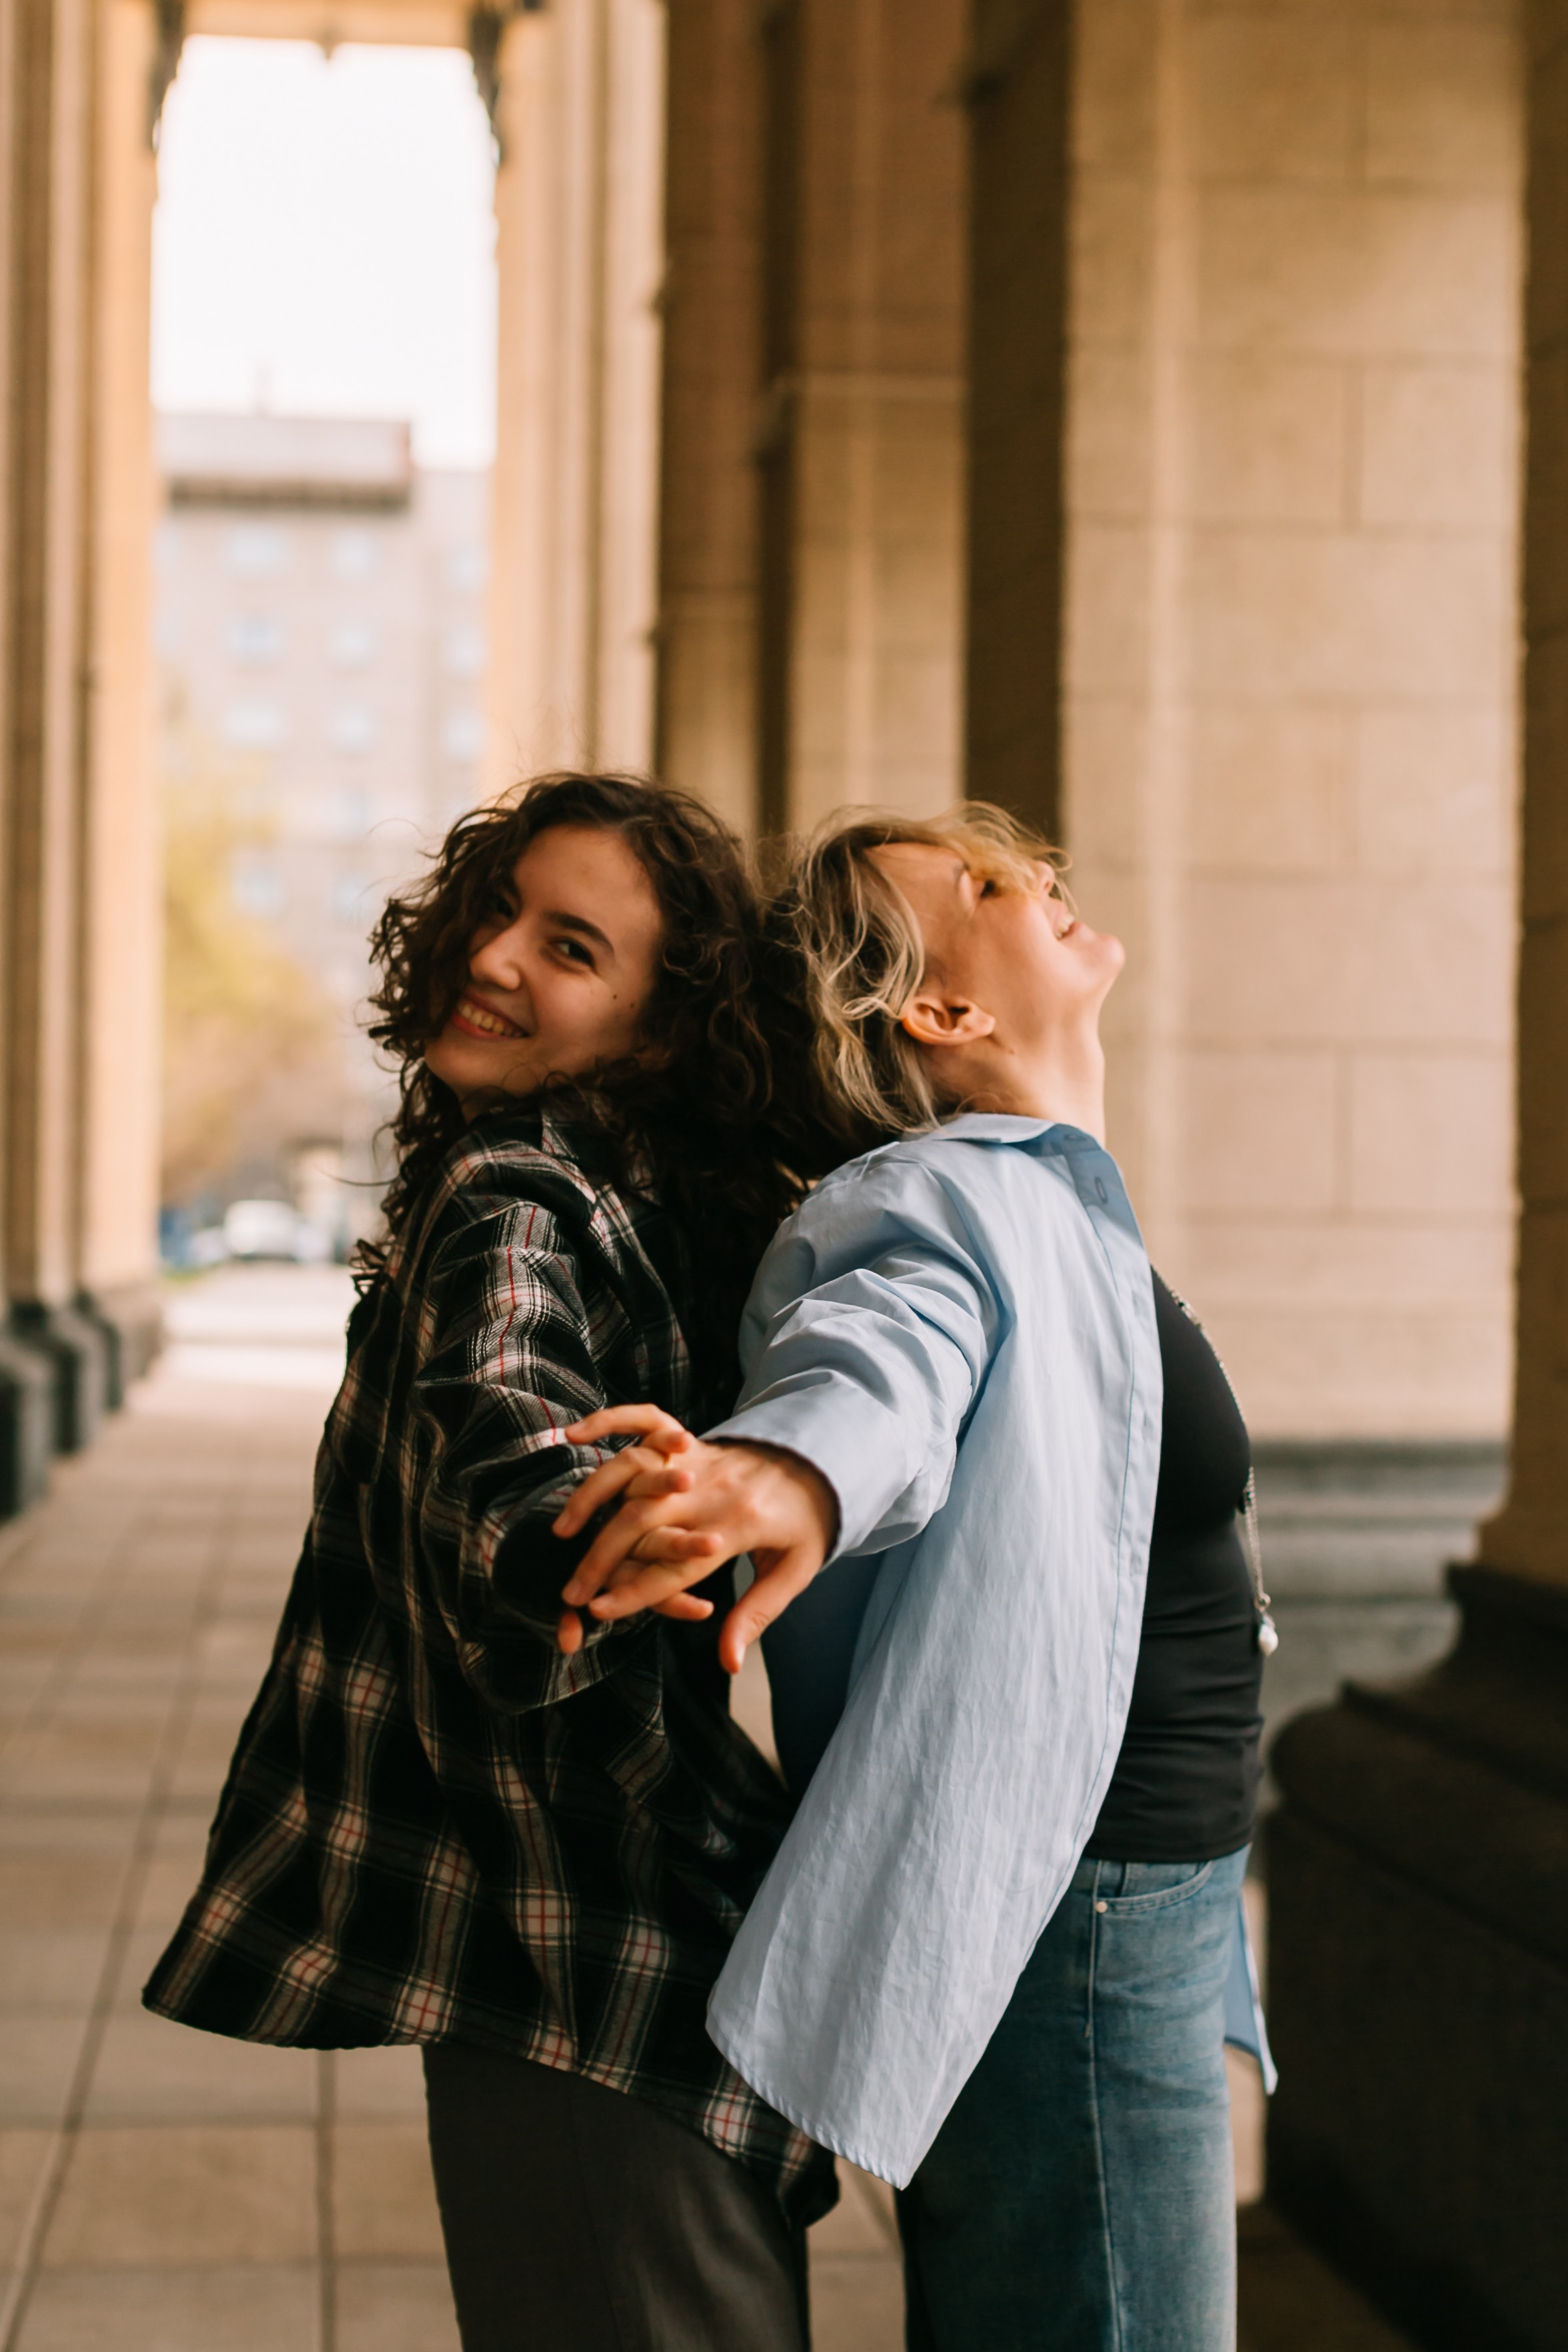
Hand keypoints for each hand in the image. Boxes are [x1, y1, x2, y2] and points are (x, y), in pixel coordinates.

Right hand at [553, 1405, 838, 1672]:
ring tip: (562, 1533)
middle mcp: (714, 1489)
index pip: (675, 1565)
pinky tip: (576, 1434)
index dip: (634, 1591)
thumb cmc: (809, 1523)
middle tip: (568, 1593)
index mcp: (740, 1526)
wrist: (825, 1460)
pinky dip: (610, 1421)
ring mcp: (700, 1458)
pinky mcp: (692, 1440)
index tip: (597, 1611)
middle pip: (642, 1523)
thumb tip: (728, 1664)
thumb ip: (755, 1615)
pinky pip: (644, 1420)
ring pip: (631, 1474)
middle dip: (600, 1559)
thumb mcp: (794, 1572)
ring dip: (592, 1501)